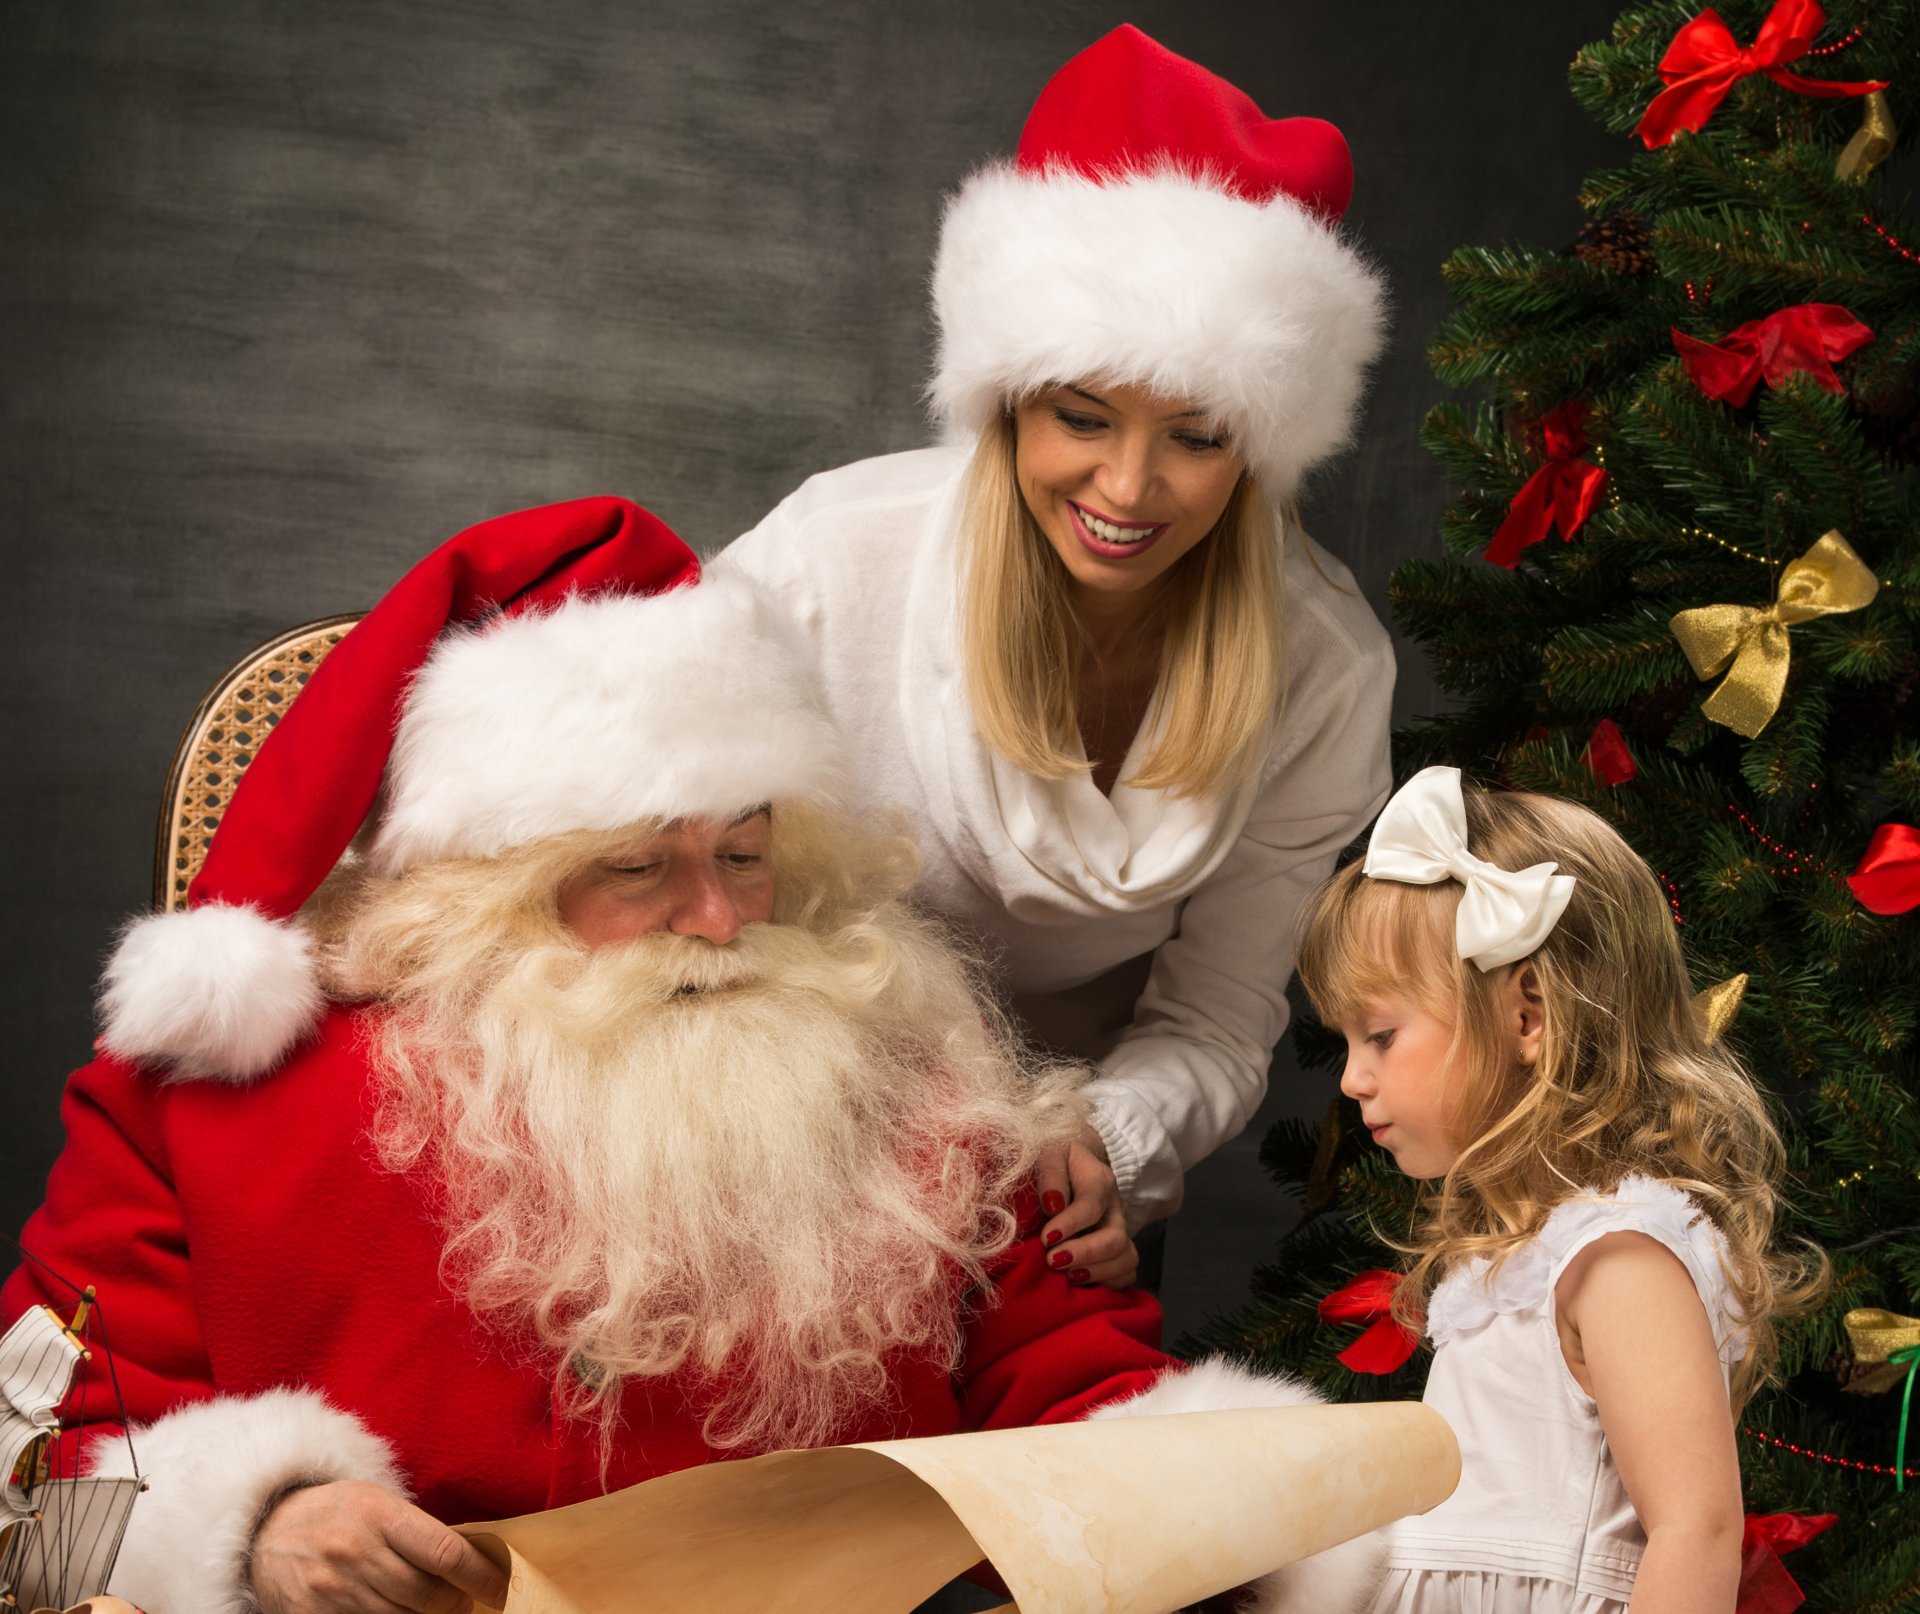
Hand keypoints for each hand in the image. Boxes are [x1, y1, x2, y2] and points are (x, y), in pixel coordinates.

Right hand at [249, 1480, 511, 1613]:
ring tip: (436, 1610)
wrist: (264, 1529)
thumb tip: (469, 1561)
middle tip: (465, 1602)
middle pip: (428, 1596)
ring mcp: (333, 1590)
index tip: (502, 1589)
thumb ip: (417, 1531)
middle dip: (456, 1604)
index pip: (446, 1552)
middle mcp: (357, 1553)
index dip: (482, 1577)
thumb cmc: (335, 1511)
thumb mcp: (377, 1502)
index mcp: (380, 1515)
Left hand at [1034, 1129, 1136, 1287]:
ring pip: (1127, 1259)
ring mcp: (1120, 1231)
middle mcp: (1115, 1209)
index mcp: (1100, 1181)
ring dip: (1098, 1273)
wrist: (1077, 1166)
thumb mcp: (1050, 1154)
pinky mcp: (1118, 1251)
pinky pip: (1127, 1275)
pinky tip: (1081, 1283)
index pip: (1091, 1207)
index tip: (1047, 1238)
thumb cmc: (1058, 1161)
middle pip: (1116, 1238)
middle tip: (1053, 1261)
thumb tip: (1053, 1205)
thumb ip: (1051, 1175)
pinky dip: (1108, 1284)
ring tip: (1068, 1276)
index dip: (1070, 1225)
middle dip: (1085, 1254)